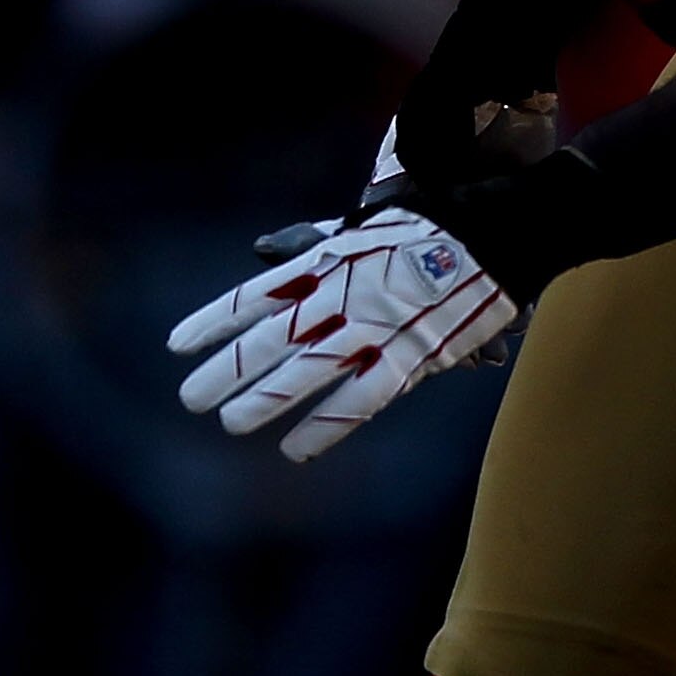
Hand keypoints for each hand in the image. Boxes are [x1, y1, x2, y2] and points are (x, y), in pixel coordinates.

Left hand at [166, 208, 516, 461]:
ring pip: (307, 370)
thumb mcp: (362, 225)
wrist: (496, 232)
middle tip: (190, 398)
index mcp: (328, 262)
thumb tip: (265, 250)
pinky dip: (327, 426)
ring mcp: (377, 327)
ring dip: (264, 399)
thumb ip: (315, 246)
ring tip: (230, 422)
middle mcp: (342, 295)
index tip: (178, 344)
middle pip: (272, 337)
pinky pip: (362, 398)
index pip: (257, 293)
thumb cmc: (430, 225)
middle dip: (227, 369)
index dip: (216, 320)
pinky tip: (295, 450)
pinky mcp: (413, 356)